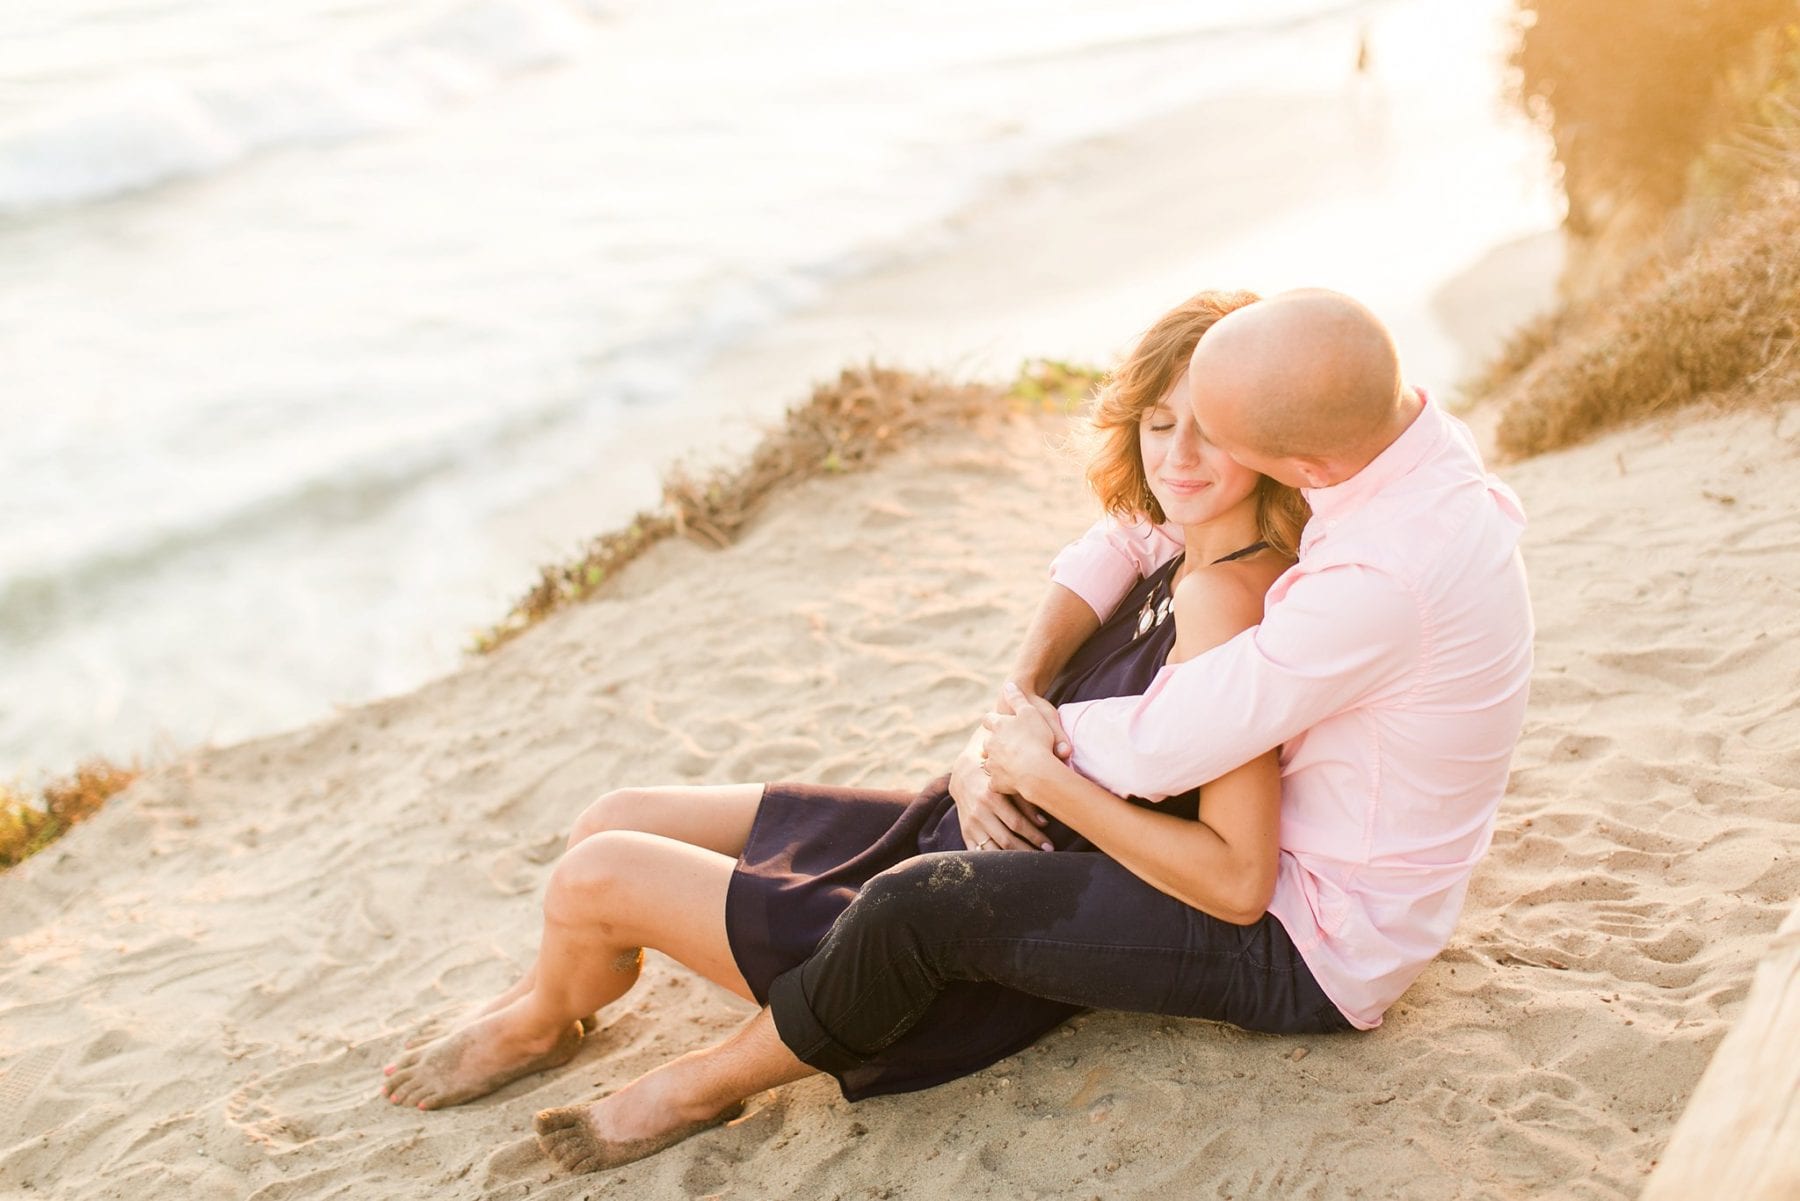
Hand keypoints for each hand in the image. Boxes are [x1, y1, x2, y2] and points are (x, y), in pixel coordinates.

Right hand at [950, 722, 1052, 853]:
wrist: (964, 771)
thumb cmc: (998, 768)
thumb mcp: (1013, 770)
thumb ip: (1030, 787)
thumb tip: (1047, 815)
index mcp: (991, 794)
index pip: (1016, 822)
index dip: (1035, 835)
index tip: (1050, 844)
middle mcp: (979, 810)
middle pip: (1007, 838)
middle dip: (1029, 849)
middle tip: (1048, 854)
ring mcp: (970, 822)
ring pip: (994, 848)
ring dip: (1015, 858)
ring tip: (1033, 862)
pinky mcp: (965, 831)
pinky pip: (980, 852)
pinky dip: (996, 860)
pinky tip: (1012, 864)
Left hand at [979, 684, 1066, 799]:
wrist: (1035, 769)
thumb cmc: (1036, 738)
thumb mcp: (1030, 712)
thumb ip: (1018, 698)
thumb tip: (1009, 684)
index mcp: (998, 726)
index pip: (988, 719)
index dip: (994, 721)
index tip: (999, 724)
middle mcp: (990, 744)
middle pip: (987, 743)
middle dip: (994, 745)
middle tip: (1008, 748)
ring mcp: (991, 765)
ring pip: (989, 763)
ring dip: (996, 764)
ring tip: (1010, 766)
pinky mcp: (996, 783)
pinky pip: (995, 783)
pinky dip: (1002, 783)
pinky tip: (1010, 784)